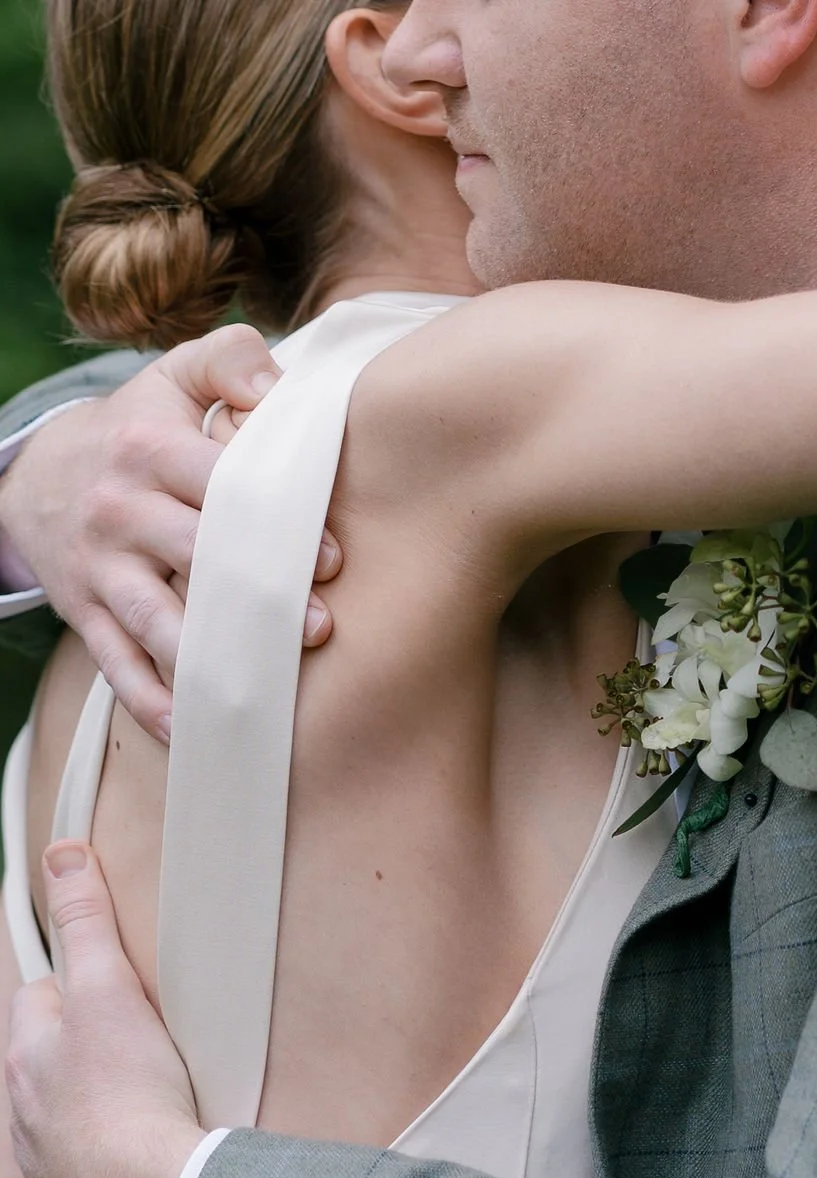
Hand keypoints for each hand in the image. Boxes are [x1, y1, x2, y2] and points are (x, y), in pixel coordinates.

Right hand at [0, 326, 341, 742]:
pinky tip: (196, 730)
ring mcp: (101, 568)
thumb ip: (230, 360)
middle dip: (257, 594)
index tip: (331, 557)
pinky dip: (151, 702)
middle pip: (194, 556)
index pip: (218, 485)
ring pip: (154, 621)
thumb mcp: (172, 376)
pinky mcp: (86, 613)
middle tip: (318, 628)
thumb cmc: (135, 428)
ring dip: (208, 659)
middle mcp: (121, 511)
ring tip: (261, 689)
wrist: (37, 475)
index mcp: (149, 449)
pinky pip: (117, 664)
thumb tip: (281, 388)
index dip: (275, 519)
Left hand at [6, 842, 204, 1177]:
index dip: (75, 986)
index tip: (102, 983)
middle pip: (43, 1068)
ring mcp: (45, 1171)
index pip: (40, 1002)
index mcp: (32, 1059)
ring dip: (80, 1117)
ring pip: (51, 1131)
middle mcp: (26, 1117)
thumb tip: (62, 858)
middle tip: (130, 1043)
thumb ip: (87, 923)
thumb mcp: (111, 990)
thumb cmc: (130, 1101)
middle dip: (75, 1053)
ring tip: (134, 1107)